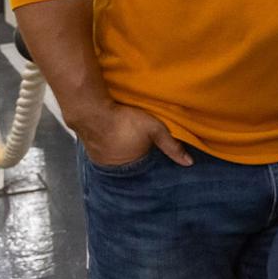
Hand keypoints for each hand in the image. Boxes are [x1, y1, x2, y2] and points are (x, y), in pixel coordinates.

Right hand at [73, 103, 191, 167]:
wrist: (93, 111)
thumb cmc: (124, 120)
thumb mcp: (155, 130)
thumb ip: (172, 146)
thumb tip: (189, 163)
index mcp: (131, 165)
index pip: (144, 165)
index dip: (149, 154)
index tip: (149, 146)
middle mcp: (114, 167)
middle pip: (129, 161)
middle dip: (134, 152)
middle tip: (135, 137)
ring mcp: (99, 160)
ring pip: (115, 156)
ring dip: (120, 148)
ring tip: (124, 135)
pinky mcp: (89, 150)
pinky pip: (102, 150)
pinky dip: (108, 144)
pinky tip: (111, 135)